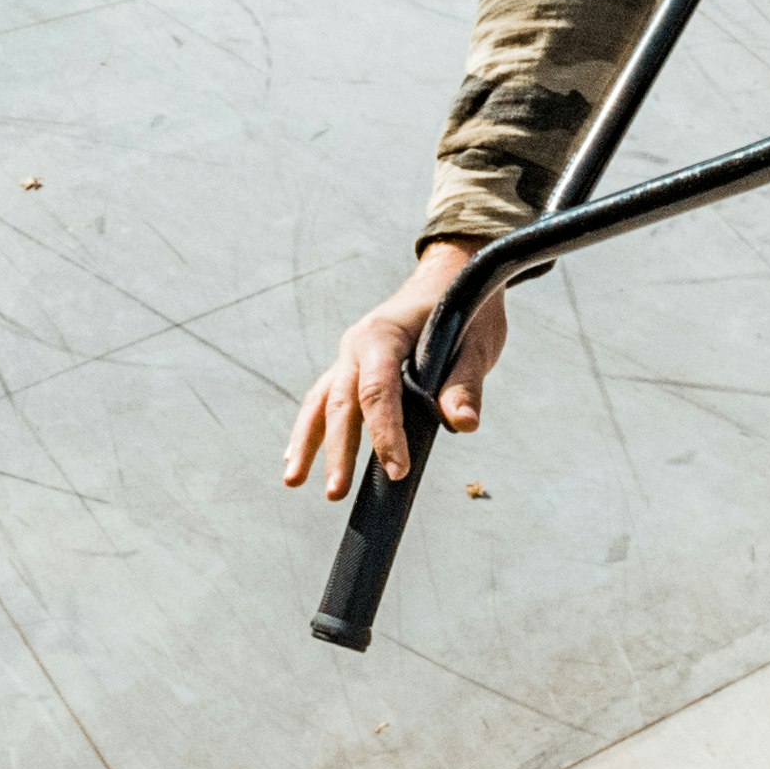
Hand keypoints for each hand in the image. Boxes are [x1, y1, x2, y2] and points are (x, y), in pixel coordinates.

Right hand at [288, 241, 509, 498]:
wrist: (452, 275)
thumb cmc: (466, 307)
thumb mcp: (476, 344)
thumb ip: (464, 384)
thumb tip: (463, 423)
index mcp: (384, 334)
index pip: (379, 391)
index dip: (385, 433)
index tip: (398, 471)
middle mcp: (357, 344)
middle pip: (343, 403)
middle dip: (338, 450)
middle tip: (337, 493)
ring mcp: (349, 356)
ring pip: (321, 403)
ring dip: (308, 444)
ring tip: (294, 482)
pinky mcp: (350, 367)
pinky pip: (322, 400)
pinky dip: (308, 430)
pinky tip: (295, 462)